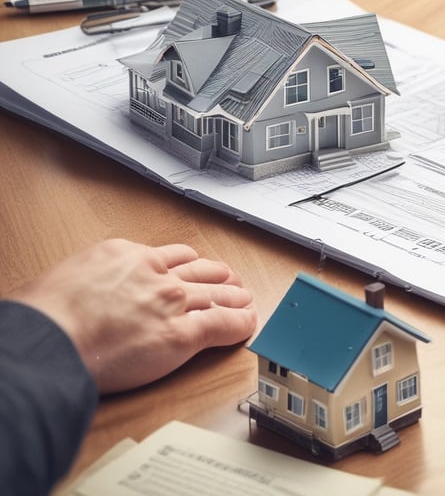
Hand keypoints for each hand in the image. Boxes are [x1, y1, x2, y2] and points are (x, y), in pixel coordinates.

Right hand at [8, 239, 257, 393]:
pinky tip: (248, 323)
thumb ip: (95, 280)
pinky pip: (223, 324)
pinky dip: (240, 323)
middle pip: (201, 271)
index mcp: (127, 255)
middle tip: (229, 280)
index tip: (193, 268)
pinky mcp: (182, 335)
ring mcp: (173, 303)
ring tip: (244, 300)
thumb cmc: (47, 316)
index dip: (188, 264)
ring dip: (235, 297)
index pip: (171, 255)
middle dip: (218, 276)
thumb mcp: (70, 277)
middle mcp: (156, 274)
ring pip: (217, 295)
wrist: (50, 340)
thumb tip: (89, 292)